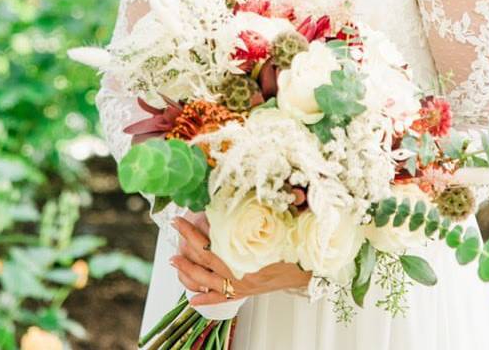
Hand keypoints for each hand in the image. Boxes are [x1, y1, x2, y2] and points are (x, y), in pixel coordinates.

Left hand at [170, 214, 310, 306]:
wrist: (315, 269)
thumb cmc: (302, 244)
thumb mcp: (290, 220)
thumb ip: (281, 203)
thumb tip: (282, 188)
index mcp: (249, 253)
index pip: (213, 241)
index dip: (195, 229)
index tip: (182, 216)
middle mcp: (242, 271)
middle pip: (206, 257)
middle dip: (187, 241)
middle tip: (175, 227)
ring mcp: (243, 285)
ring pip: (208, 279)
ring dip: (188, 270)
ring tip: (173, 259)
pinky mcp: (247, 293)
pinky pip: (222, 299)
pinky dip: (206, 300)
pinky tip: (193, 299)